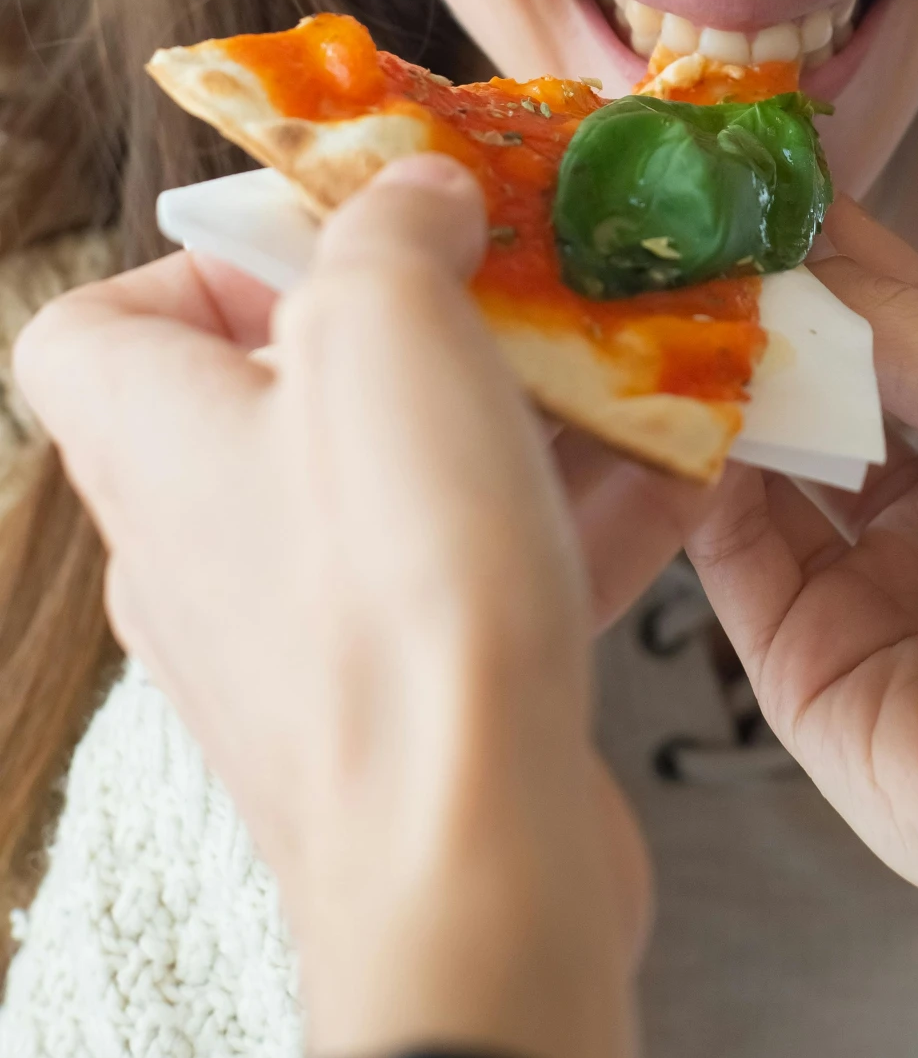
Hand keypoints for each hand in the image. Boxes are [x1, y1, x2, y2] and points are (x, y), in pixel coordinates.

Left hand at [16, 159, 642, 1057]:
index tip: (340, 240)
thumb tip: (417, 195)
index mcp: (153, 442)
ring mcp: (299, 632)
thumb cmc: (396, 592)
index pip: (98, 324)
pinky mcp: (401, 702)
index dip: (206, 260)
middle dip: (429, 323)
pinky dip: (568, 515)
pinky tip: (679, 469)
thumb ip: (390, 227)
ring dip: (524, 410)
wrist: (471, 861)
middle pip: (290, 388)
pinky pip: (477, 572)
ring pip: (404, 478)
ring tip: (634, 362)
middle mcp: (203, 540)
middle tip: (530, 282)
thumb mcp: (385, 329)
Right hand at [687, 198, 917, 972]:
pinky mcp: (804, 678)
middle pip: (814, 398)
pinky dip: (694, 488)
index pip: (890, 329)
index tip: (740, 187)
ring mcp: (864, 597)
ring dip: (714, 396)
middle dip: (751, 325)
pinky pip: (731, 565)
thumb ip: (905, 333)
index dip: (823, 262)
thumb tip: (803, 260)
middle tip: (670, 244)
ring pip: (760, 474)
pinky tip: (672, 414)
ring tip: (656, 311)